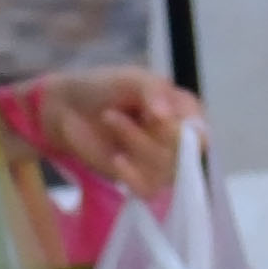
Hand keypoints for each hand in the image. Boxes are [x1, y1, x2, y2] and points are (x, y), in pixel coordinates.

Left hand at [23, 63, 197, 204]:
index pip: (199, 132)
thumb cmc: (105, 88)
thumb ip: (153, 91)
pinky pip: (149, 190)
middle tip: (114, 114)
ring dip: (133, 144)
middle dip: (147, 134)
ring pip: (164, 170)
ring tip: (109, 120)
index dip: (181, 131)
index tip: (153, 116)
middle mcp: (179, 140)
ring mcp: (160, 162)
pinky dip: (132, 176)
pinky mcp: (139, 179)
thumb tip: (165, 117)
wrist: (68, 107)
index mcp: (185, 112)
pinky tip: (116, 159)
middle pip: (181, 153)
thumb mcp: (132, 79)